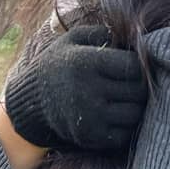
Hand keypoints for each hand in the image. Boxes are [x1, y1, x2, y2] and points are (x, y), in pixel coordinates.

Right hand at [1, 26, 145, 156]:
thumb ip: (103, 31)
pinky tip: (113, 116)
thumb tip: (134, 37)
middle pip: (138, 91)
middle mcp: (88, 90)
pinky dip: (124, 126)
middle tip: (130, 84)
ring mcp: (90, 117)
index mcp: (87, 63)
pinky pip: (124, 135)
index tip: (130, 66)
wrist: (30, 101)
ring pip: (135, 114)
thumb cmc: (59, 64)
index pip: (134, 66)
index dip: (139, 66)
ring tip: (122, 99)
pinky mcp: (90, 137)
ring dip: (134, 107)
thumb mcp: (73, 39)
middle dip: (139, 87)